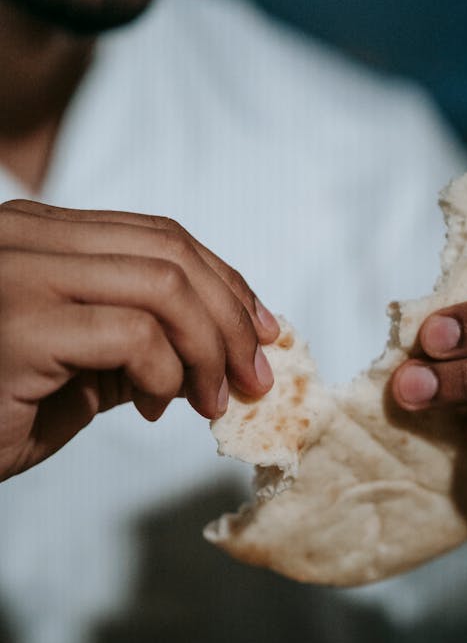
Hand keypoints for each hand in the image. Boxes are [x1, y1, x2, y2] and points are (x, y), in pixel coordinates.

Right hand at [0, 199, 279, 480]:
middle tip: (254, 378)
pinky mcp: (21, 323)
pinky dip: (166, 375)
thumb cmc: (0, 408)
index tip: (264, 333)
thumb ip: (143, 343)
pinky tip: (153, 409)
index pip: (160, 236)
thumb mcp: (85, 366)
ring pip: (163, 287)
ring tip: (209, 401)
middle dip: (232, 318)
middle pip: (171, 252)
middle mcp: (25, 235)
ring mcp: (19, 272)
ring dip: (208, 351)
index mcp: (40, 233)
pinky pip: (134, 335)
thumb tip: (230, 346)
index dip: (226, 281)